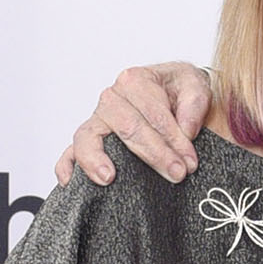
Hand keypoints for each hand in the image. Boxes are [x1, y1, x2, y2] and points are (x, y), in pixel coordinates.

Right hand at [54, 61, 210, 185]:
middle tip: (176, 174)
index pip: (153, 114)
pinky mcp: (89, 142)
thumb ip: (194, 102)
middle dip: (154, 154)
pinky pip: (69, 153)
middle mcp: (112, 99)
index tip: (189, 162)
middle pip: (127, 128)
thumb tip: (186, 129)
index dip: (174, 140)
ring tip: (109, 177)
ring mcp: (97, 122)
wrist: (174, 98)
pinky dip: (67, 166)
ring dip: (98, 158)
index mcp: (135, 81)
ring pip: (90, 138)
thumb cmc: (180, 92)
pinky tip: (71, 182)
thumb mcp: (195, 85)